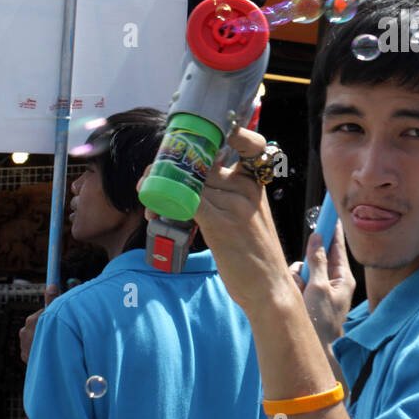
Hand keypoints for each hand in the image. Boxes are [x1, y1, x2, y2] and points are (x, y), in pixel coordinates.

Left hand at [19, 284, 58, 363]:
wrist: (50, 363)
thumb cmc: (55, 335)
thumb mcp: (56, 316)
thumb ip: (52, 300)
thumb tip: (51, 285)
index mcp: (31, 320)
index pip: (43, 314)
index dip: (51, 317)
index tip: (59, 321)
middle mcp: (24, 332)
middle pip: (38, 326)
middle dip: (46, 328)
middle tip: (57, 334)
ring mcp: (23, 345)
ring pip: (34, 338)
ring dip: (42, 339)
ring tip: (53, 345)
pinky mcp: (24, 356)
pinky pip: (32, 350)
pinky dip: (39, 350)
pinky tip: (48, 352)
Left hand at [144, 123, 291, 312]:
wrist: (268, 287)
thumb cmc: (257, 254)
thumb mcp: (252, 215)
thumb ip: (230, 193)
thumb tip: (196, 183)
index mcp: (257, 183)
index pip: (253, 144)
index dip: (237, 132)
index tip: (215, 133)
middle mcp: (247, 188)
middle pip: (204, 162)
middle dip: (174, 165)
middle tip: (152, 174)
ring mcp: (234, 204)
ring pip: (190, 181)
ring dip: (162, 186)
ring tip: (149, 200)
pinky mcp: (220, 223)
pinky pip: (186, 200)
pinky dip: (165, 200)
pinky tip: (154, 208)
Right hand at [288, 220, 354, 347]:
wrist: (315, 349)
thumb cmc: (322, 321)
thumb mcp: (320, 287)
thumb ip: (318, 261)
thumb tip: (317, 238)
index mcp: (343, 277)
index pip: (338, 246)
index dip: (333, 230)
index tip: (333, 213)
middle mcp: (332, 281)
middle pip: (315, 257)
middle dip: (306, 265)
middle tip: (306, 278)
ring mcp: (319, 289)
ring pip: (302, 269)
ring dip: (298, 279)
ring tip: (301, 296)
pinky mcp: (308, 297)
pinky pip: (296, 282)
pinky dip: (294, 288)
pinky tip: (296, 299)